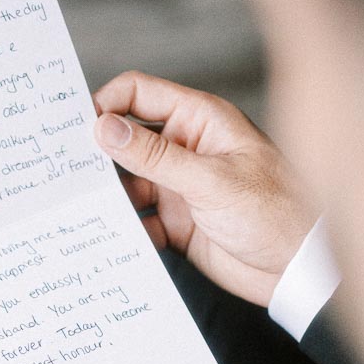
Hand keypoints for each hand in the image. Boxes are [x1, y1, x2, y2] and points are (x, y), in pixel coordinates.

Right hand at [93, 71, 315, 305]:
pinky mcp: (176, 223)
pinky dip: (123, 229)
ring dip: (107, 197)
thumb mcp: (211, 180)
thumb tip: (104, 128)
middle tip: (63, 170)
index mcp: (199, 121)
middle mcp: (185, 149)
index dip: (105, 104)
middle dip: (97, 154)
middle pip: (126, 140)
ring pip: (126, 184)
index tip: (75, 127)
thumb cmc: (276, 212)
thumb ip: (154, 156)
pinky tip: (109, 238)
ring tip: (81, 209)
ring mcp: (179, 187)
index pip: (139, 94)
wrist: (300, 268)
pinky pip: (137, 221)